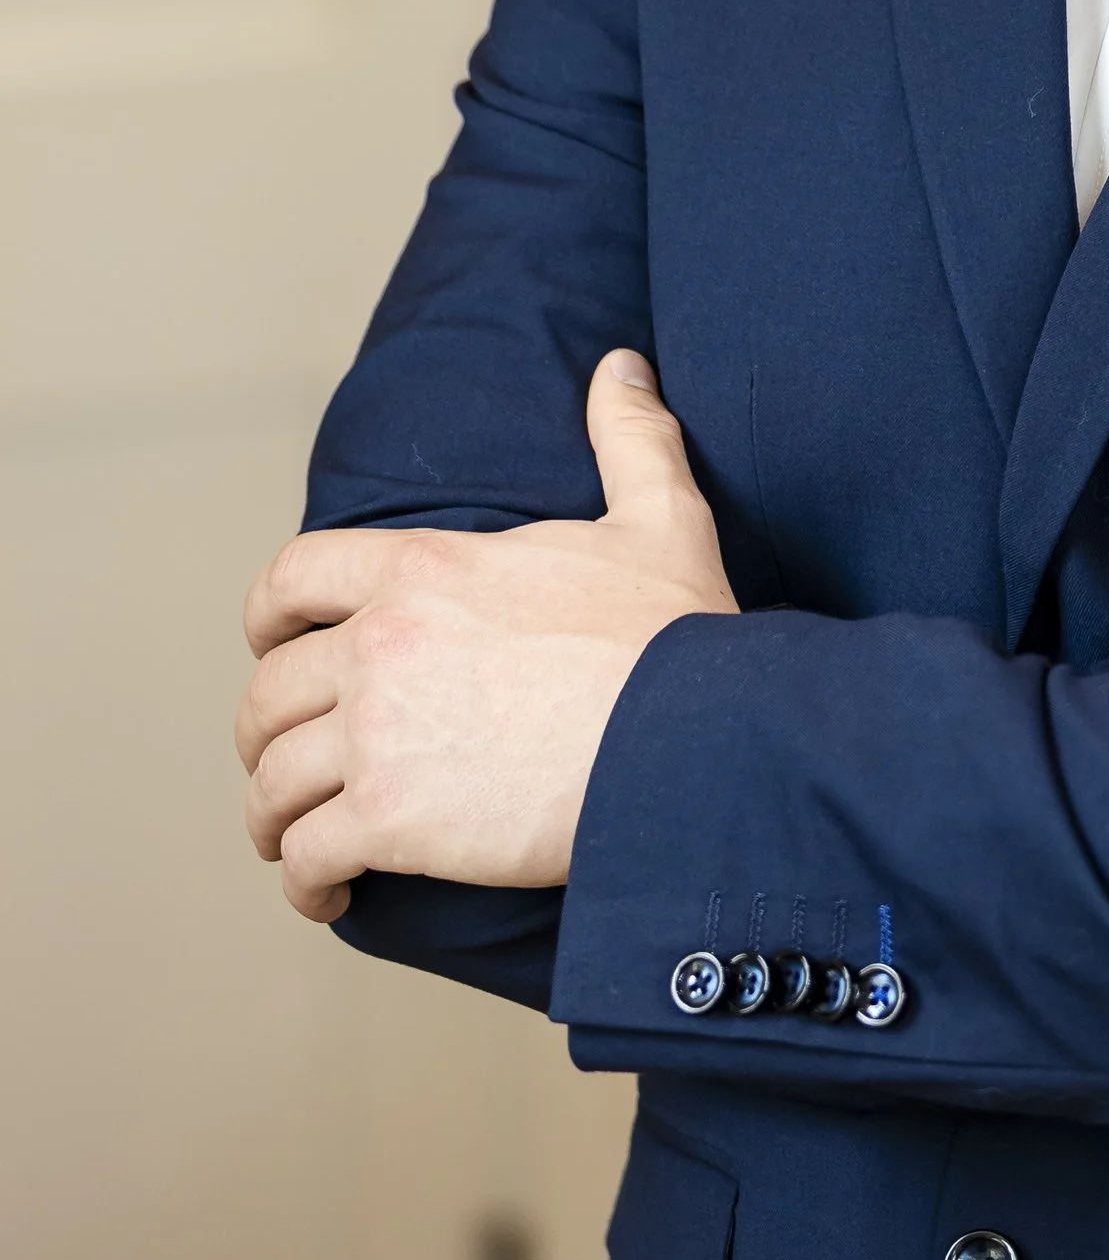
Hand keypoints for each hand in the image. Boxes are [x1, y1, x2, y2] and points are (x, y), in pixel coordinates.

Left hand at [237, 352, 735, 923]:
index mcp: (425, 568)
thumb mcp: (658, 516)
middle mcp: (381, 645)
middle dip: (266, 736)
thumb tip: (622, 366)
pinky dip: (307, 882)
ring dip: (276, 819)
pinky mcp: (391, 819)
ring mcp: (379, 734)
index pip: (293, 578)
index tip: (273, 647)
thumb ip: (628, 437)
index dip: (268, 617)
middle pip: (268, 695)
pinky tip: (330, 892)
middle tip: (288, 765)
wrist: (691, 736)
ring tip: (297, 844)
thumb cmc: (677, 634)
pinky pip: (308, 856)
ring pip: (274, 783)